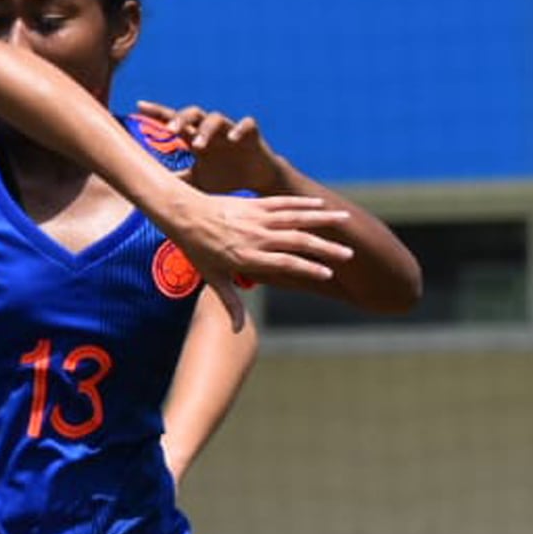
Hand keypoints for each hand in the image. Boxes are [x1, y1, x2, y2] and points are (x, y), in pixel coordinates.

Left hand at [136, 99, 289, 195]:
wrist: (256, 183)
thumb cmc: (224, 178)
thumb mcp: (196, 182)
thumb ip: (176, 181)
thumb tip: (147, 188)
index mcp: (196, 138)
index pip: (175, 121)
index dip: (158, 112)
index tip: (139, 106)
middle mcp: (211, 130)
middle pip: (193, 114)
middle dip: (181, 119)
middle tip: (170, 130)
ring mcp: (231, 130)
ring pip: (216, 118)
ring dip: (206, 129)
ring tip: (198, 145)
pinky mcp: (252, 135)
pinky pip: (247, 124)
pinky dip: (239, 130)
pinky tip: (232, 139)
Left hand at [156, 187, 353, 295]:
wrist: (184, 214)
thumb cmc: (197, 249)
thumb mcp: (212, 279)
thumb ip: (230, 303)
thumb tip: (238, 330)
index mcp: (248, 257)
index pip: (284, 264)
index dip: (307, 269)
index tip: (328, 274)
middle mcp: (256, 237)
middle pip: (297, 241)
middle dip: (325, 248)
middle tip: (348, 254)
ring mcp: (257, 218)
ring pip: (295, 218)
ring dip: (322, 219)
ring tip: (346, 220)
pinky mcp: (255, 204)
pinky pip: (283, 203)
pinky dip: (303, 203)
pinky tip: (321, 204)